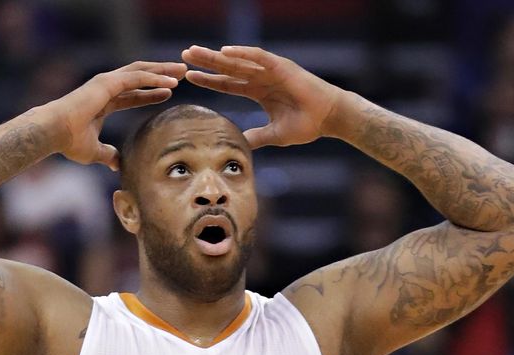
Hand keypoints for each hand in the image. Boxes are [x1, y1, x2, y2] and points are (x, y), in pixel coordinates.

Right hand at [54, 61, 186, 169]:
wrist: (54, 132)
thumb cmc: (69, 141)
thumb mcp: (94, 151)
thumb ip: (107, 154)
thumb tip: (116, 164)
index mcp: (103, 101)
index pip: (132, 94)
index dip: (151, 93)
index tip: (169, 93)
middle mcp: (105, 87)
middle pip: (140, 77)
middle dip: (161, 75)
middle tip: (181, 74)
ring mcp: (106, 82)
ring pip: (141, 72)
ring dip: (163, 71)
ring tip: (182, 71)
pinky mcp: (107, 82)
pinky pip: (137, 78)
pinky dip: (155, 79)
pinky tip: (171, 83)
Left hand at [182, 45, 340, 148]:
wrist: (329, 118)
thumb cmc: (306, 126)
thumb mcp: (273, 135)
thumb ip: (255, 137)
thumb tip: (239, 144)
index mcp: (259, 91)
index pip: (228, 84)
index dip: (209, 81)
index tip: (189, 78)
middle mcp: (262, 78)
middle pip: (228, 68)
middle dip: (206, 62)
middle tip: (184, 55)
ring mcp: (271, 70)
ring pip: (238, 60)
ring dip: (216, 55)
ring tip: (195, 51)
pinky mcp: (282, 66)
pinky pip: (258, 56)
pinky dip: (242, 52)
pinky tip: (224, 51)